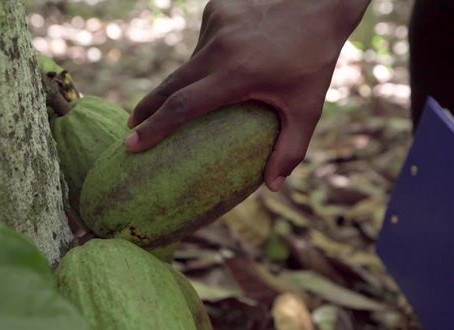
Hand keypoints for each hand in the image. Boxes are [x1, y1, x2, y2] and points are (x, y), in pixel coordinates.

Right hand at [125, 0, 369, 190]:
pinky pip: (203, 42)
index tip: (131, 143)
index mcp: (237, 74)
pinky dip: (210, 57)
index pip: (183, 107)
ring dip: (191, 82)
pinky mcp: (215, 9)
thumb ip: (291, 150)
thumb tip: (273, 187)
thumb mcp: (309, 109)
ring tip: (222, 86)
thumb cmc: (315, 61)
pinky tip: (236, 55)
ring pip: (190, 64)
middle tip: (131, 129)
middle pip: (170, 85)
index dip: (154, 128)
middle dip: (147, 109)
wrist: (322, 3)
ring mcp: (215, 24)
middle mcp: (219, 47)